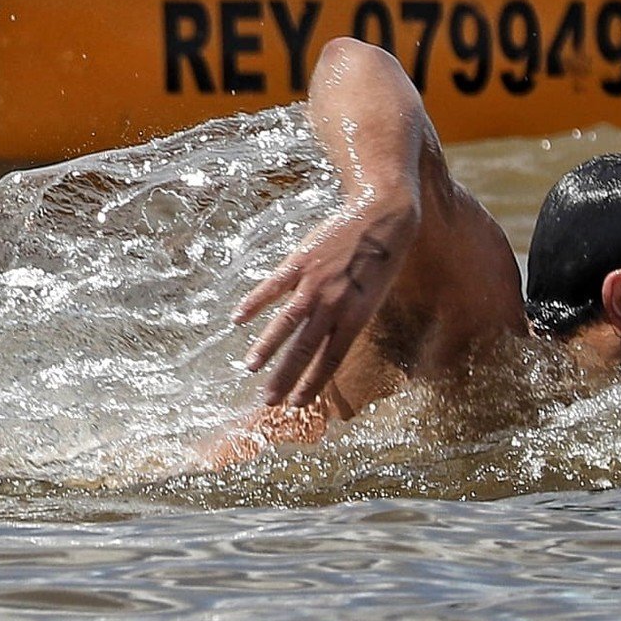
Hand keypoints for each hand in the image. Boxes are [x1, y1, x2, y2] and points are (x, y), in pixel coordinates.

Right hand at [233, 197, 418, 407]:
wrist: (382, 216)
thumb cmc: (382, 260)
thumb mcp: (373, 297)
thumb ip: (349, 319)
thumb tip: (327, 343)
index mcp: (356, 317)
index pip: (330, 360)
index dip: (312, 384)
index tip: (297, 404)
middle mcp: (334, 305)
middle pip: (304, 349)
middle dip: (285, 377)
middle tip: (268, 400)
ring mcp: (315, 283)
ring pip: (285, 324)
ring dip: (266, 348)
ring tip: (250, 367)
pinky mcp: (300, 261)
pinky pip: (273, 286)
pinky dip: (254, 303)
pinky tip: (238, 319)